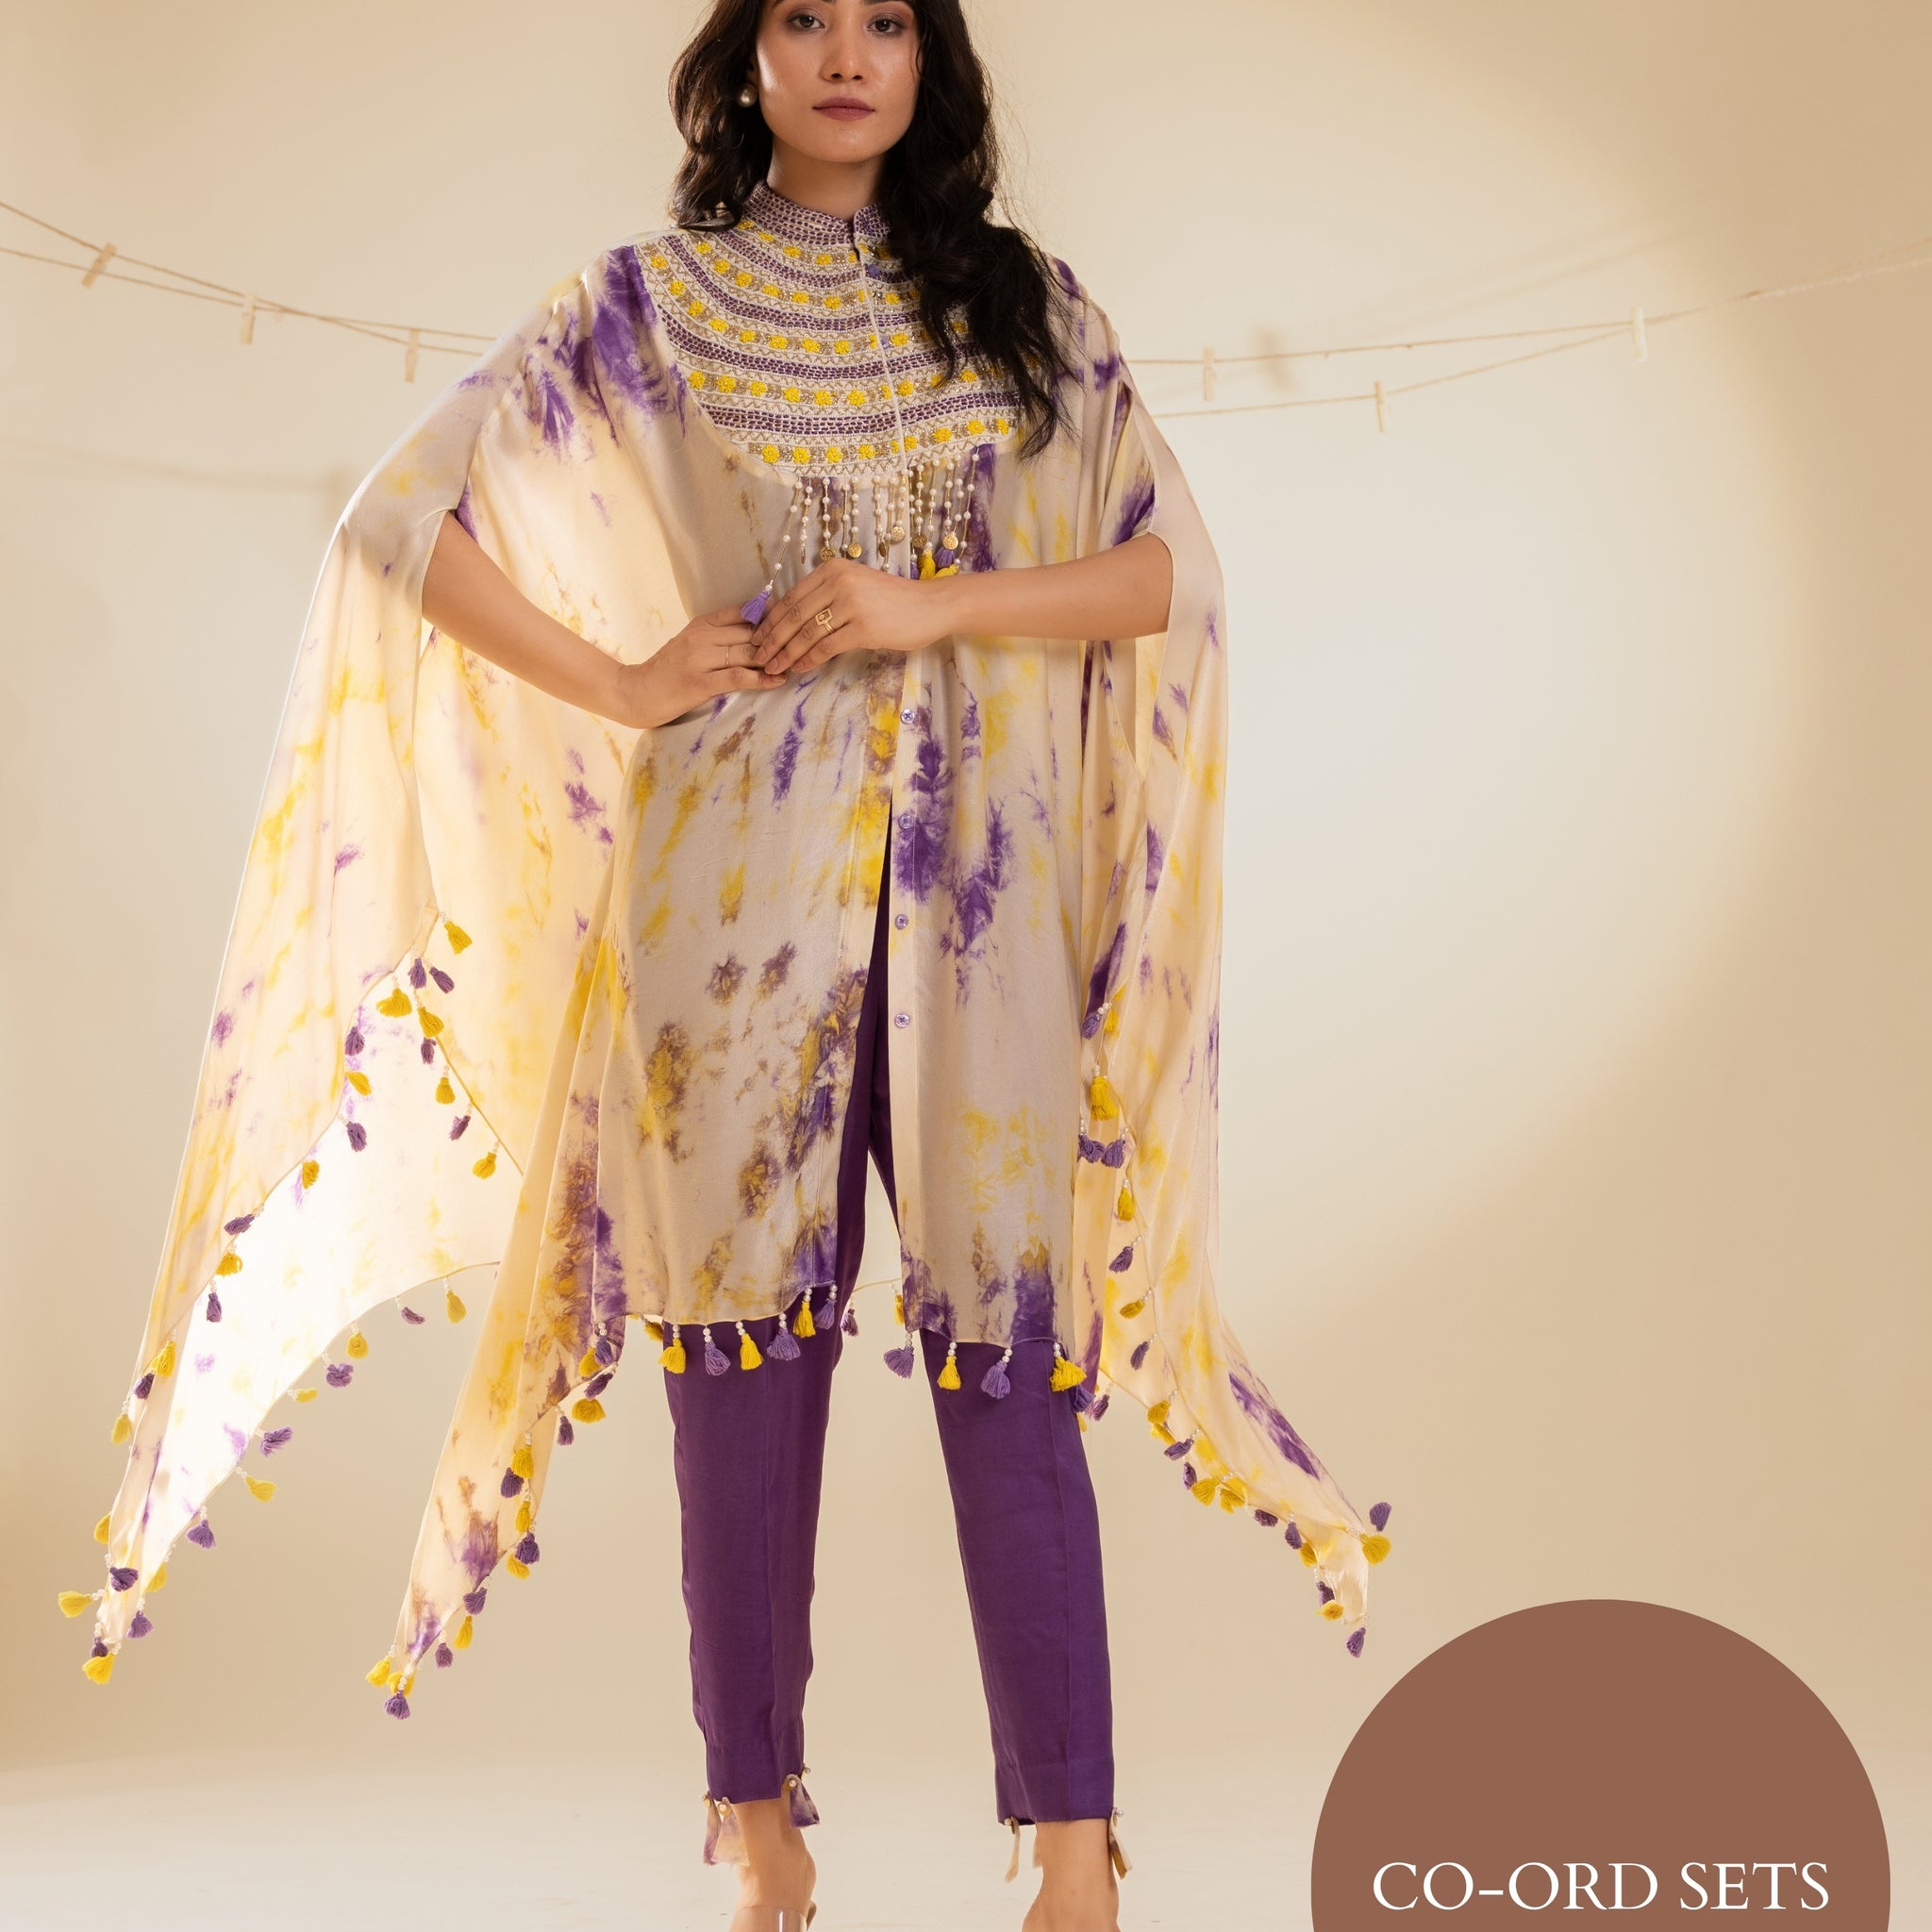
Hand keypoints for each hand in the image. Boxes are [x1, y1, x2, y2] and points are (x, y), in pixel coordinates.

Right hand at [613, 605, 786, 727]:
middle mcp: (702, 637)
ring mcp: (700, 659)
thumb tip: (758, 632)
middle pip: (750, 633)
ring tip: (797, 662)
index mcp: (702, 624)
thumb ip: (718, 636)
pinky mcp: (700, 682)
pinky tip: (778, 680)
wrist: (636, 692)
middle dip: (778, 639)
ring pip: (747, 653)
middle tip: (803, 645)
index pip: (742, 612)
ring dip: (775, 659)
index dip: (770, 615)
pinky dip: (761, 678)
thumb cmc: (667, 671)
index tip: (793, 618)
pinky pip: (737, 677)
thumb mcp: (691, 644)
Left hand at [748, 559, 951, 674]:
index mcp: (832, 569)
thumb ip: (827, 595)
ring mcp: (851, 604)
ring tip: (774, 668)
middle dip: (772, 639)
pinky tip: (799, 668)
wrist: (932, 606)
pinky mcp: (863, 628)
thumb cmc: (894, 600)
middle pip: (793, 615)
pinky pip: (826, 646)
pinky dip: (809, 659)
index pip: (791, 597)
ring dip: (786, 653)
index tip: (758, 636)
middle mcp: (838, 582)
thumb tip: (792, 618)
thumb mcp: (856, 586)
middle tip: (758, 656)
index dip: (771, 620)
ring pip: (806, 633)